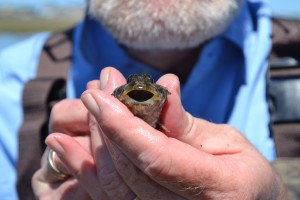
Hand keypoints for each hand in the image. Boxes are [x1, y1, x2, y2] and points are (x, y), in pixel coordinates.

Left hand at [41, 67, 285, 198]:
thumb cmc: (244, 172)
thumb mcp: (228, 142)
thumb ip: (188, 124)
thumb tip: (164, 87)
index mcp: (216, 189)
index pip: (156, 158)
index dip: (124, 126)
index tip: (99, 96)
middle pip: (129, 169)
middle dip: (107, 125)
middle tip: (95, 90)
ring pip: (113, 183)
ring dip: (91, 142)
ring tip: (81, 107)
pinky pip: (110, 194)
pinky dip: (84, 168)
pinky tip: (63, 145)